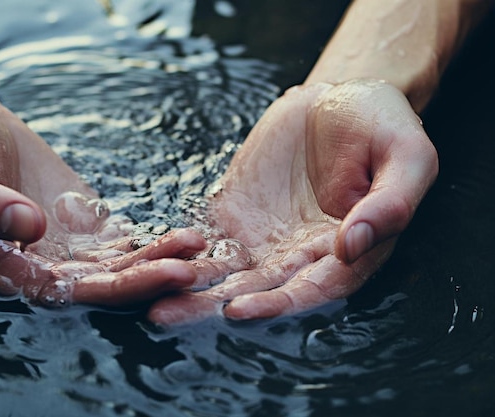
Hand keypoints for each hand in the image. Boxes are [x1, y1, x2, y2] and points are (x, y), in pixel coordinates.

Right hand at [0, 97, 206, 305]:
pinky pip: (121, 242)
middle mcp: (36, 267)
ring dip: (157, 260)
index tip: (159, 272)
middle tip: (192, 267)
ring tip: (197, 244)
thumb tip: (27, 227)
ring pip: (116, 265)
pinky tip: (186, 235)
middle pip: (97, 284)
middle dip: (146, 278)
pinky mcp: (83, 226)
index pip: (59, 291)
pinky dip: (152, 242)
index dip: (110, 286)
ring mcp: (63, 249)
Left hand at [149, 79, 437, 322]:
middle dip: (212, 306)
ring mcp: (264, 236)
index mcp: (344, 251)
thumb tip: (353, 246)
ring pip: (224, 272)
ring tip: (150, 300)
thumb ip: (390, 204)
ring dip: (189, 288)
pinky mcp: (236, 213)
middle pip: (256, 289)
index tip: (240, 310)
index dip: (278, 303)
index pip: (311, 289)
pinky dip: (180, 250)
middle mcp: (299, 254)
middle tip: (167, 315)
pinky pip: (207, 237)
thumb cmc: (382, 126)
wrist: (339, 99)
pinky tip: (153, 258)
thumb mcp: (406, 157)